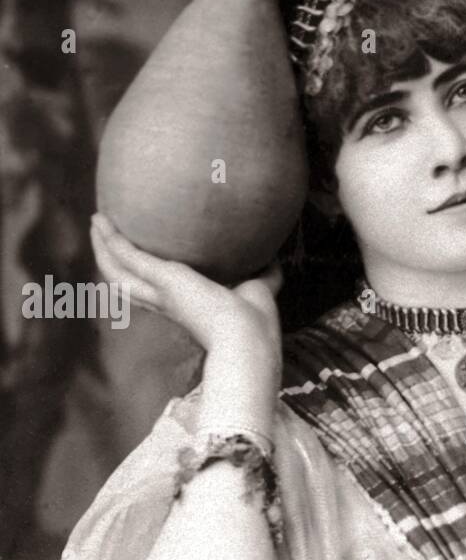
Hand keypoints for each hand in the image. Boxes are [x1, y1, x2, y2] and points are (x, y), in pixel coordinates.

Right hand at [90, 213, 282, 369]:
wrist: (248, 340)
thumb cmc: (255, 324)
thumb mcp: (259, 290)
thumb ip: (264, 274)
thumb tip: (274, 257)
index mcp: (188, 308)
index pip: (158, 293)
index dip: (146, 275)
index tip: (142, 255)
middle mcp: (168, 304)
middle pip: (129, 284)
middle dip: (115, 260)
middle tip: (105, 236)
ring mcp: (161, 295)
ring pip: (118, 272)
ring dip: (103, 247)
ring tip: (96, 223)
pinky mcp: (163, 281)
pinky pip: (128, 256)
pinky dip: (111, 239)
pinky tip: (101, 219)